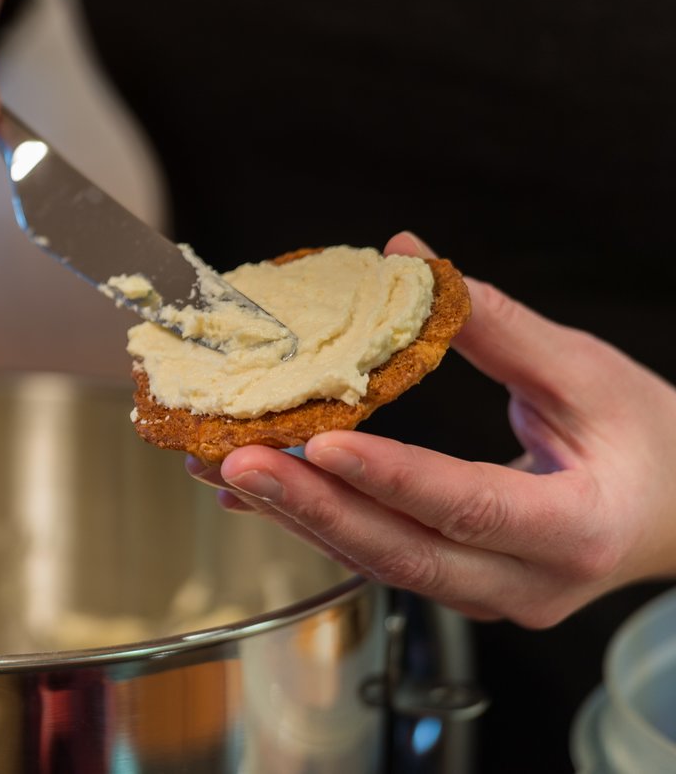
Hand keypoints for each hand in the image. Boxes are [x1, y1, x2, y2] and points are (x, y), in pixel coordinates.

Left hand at [191, 231, 675, 627]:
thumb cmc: (647, 440)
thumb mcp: (586, 373)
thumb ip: (497, 323)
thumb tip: (408, 258)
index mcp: (576, 529)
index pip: (471, 507)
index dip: (392, 476)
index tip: (321, 440)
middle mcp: (525, 583)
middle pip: (404, 551)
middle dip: (312, 504)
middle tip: (235, 458)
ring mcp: (487, 595)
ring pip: (378, 561)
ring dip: (296, 513)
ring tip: (220, 466)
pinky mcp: (457, 587)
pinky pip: (377, 557)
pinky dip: (316, 521)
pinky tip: (255, 493)